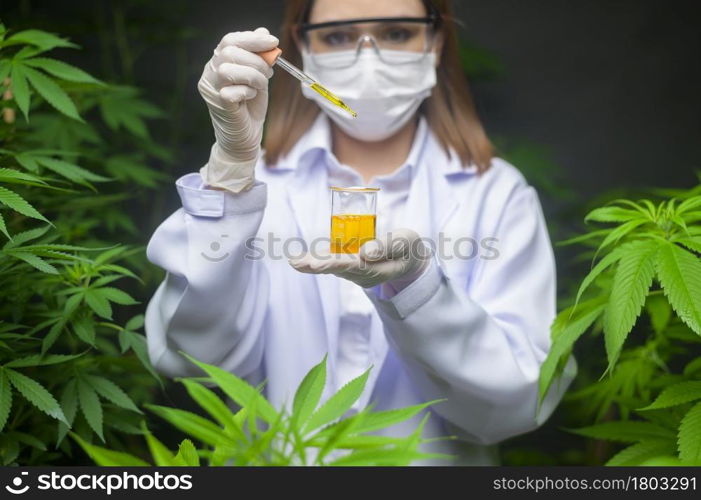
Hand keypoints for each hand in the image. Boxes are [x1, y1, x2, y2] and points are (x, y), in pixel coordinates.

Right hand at [197, 27, 278, 192]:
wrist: (246, 139)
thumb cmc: (250, 108)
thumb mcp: (258, 78)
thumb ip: (259, 57)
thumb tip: (263, 32)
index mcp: (218, 63)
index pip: (229, 40)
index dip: (251, 39)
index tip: (273, 41)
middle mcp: (209, 74)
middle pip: (229, 52)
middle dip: (256, 60)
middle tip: (269, 72)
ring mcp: (211, 90)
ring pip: (228, 69)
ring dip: (253, 75)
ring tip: (260, 86)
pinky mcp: (218, 105)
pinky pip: (231, 91)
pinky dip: (247, 91)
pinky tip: (250, 98)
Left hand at [289, 228, 431, 291]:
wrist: (409, 258)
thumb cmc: (408, 248)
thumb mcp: (404, 242)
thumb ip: (386, 246)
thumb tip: (365, 253)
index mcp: (378, 270)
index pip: (354, 267)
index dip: (335, 264)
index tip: (318, 264)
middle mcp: (363, 275)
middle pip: (338, 270)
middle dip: (317, 266)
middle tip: (298, 264)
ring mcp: (356, 272)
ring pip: (331, 268)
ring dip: (311, 265)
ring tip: (294, 262)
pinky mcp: (350, 267)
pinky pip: (331, 263)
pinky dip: (315, 261)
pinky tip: (299, 260)